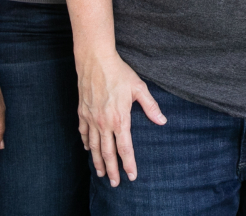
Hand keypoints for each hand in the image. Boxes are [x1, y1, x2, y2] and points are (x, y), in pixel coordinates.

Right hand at [76, 51, 164, 185]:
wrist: (95, 61)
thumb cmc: (119, 73)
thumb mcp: (139, 88)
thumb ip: (150, 106)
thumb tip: (162, 121)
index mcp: (119, 119)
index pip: (125, 148)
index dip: (128, 164)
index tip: (132, 176)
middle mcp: (104, 123)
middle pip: (107, 153)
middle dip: (112, 170)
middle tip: (115, 184)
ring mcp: (91, 119)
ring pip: (94, 146)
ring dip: (98, 162)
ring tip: (101, 173)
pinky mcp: (82, 113)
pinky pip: (84, 133)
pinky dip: (86, 144)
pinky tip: (88, 150)